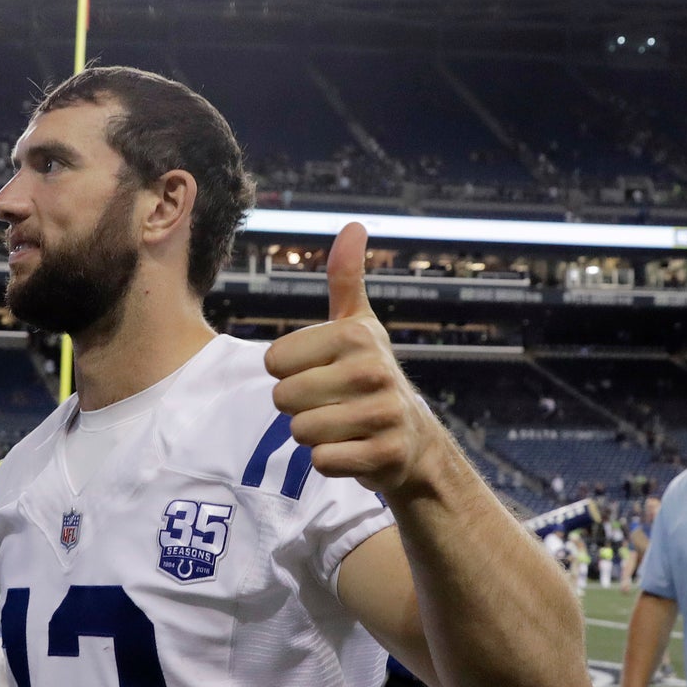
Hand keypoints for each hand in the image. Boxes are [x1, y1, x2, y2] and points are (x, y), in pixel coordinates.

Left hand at [265, 222, 432, 494]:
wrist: (413, 440)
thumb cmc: (370, 376)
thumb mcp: (359, 325)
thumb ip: (346, 278)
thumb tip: (353, 224)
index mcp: (355, 335)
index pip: (273, 362)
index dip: (288, 373)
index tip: (320, 373)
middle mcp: (372, 370)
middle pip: (283, 399)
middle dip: (298, 408)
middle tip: (330, 404)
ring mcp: (382, 414)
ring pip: (300, 432)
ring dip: (313, 436)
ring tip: (341, 426)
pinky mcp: (385, 455)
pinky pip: (322, 461)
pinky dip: (330, 461)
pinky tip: (352, 450)